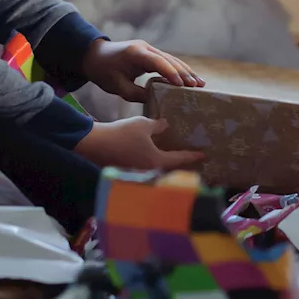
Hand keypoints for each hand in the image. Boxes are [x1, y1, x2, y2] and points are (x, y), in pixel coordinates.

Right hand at [74, 117, 202, 170]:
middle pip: (170, 169)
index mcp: (157, 161)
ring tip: (173, 156)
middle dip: (180, 164)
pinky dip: (152, 162)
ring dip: (166, 163)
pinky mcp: (128, 171)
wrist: (95, 144)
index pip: (179, 159)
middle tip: (190, 158)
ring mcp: (138, 174)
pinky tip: (152, 154)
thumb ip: (158, 126)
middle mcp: (150, 171)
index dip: (192, 155)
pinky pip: (146, 168)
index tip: (203, 155)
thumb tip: (166, 125)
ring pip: (157, 169)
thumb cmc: (122, 134)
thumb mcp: (143, 125)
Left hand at [81, 39, 203, 102]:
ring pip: (171, 60)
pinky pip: (167, 62)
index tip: (181, 85)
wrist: (94, 56)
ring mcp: (149, 49)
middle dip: (184, 73)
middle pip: (169, 60)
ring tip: (200, 83)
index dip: (171, 73)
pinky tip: (189, 79)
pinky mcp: (150, 54)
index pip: (157, 62)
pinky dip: (178, 70)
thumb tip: (155, 101)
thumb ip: (136, 93)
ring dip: (185, 71)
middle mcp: (145, 48)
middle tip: (198, 86)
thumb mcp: (117, 86)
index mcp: (136, 53)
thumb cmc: (103, 71)